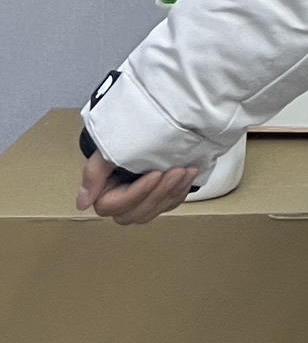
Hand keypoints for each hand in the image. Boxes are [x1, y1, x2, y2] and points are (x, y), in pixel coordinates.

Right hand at [76, 151, 200, 224]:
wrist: (145, 129)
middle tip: (176, 171)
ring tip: (186, 171)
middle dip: (159, 193)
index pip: (115, 206)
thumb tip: (82, 204)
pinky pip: (170, 204)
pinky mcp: (159, 200)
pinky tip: (189, 175)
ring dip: (172, 191)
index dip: (136, 192)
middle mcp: (122, 206)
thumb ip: (94, 174)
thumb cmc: (121, 139)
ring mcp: (142, 204)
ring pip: (156, 210)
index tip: (155, 174)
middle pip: (138, 213)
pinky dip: (180, 191)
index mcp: (104, 196)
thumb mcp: (106, 150)